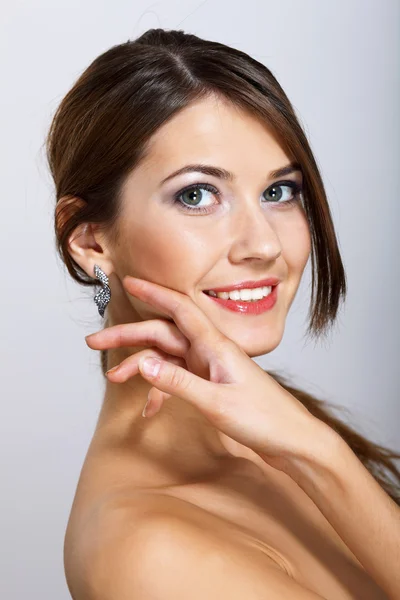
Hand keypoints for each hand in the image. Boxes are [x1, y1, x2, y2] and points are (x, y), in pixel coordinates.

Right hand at [85, 275, 322, 470]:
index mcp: (215, 346)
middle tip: (95, 343)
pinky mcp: (213, 385)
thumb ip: (178, 382)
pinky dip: (161, 390)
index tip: (129, 281)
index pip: (179, 309)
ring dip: (141, 366)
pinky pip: (178, 380)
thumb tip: (142, 362)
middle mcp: (211, 351)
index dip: (153, 293)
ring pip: (167, 357)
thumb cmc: (265, 420)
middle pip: (164, 334)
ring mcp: (212, 368)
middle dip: (129, 336)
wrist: (294, 443)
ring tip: (113, 379)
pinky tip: (148, 408)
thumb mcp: (217, 402)